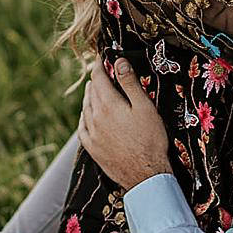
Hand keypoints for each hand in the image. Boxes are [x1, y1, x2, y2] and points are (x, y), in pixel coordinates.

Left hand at [79, 59, 171, 190]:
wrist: (145, 175)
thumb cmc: (150, 140)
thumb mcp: (145, 107)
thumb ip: (130, 83)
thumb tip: (118, 62)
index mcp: (108, 105)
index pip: (99, 78)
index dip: (99, 65)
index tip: (101, 57)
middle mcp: (95, 118)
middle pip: (91, 92)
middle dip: (95, 79)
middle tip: (99, 71)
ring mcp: (92, 134)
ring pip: (85, 109)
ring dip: (88, 96)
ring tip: (92, 89)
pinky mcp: (93, 149)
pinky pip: (82, 128)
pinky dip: (83, 117)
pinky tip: (85, 116)